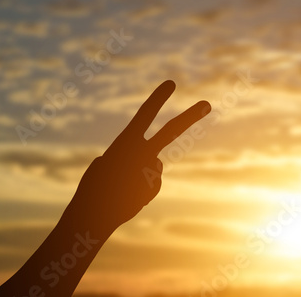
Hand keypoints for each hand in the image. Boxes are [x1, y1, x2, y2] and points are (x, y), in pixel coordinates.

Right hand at [67, 80, 210, 233]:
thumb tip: (157, 163)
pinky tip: (128, 197)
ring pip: (153, 165)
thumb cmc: (93, 186)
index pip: (145, 114)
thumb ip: (131, 157)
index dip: (158, 98)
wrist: (93, 216)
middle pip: (171, 131)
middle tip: (207, 104)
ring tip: (120, 187)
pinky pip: (151, 182)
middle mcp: (143, 153)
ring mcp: (152, 170)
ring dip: (140, 174)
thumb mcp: (105, 165)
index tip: (172, 83)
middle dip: (190, 116)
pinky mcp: (155, 186)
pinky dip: (141, 189)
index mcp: (125, 141)